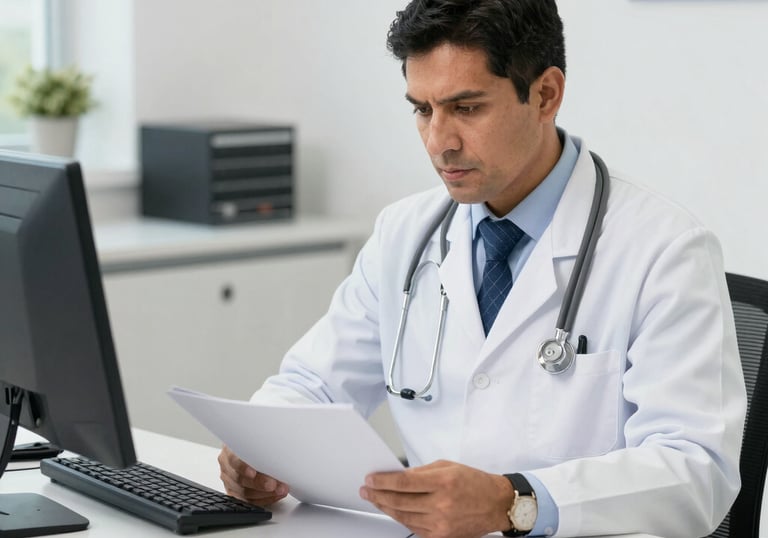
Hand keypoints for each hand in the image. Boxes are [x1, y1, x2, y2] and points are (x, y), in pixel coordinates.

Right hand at [218, 445, 288, 505]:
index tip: (253, 473)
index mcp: (229, 450)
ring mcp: (229, 481)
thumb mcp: (257, 439)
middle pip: (240, 479)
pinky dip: (264, 499)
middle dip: (259, 483)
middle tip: (274, 484)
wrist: (250, 449)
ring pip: (244, 492)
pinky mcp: (236, 493)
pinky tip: (275, 495)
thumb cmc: (256, 443)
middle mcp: (227, 466)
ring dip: (265, 493)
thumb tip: (279, 448)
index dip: (243, 467)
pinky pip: (248, 500)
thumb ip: (262, 444)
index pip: (233, 460)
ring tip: (280, 489)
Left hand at [359, 460, 514, 537]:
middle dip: (378, 495)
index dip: (383, 481)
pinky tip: (393, 510)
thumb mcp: (448, 466)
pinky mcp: (441, 536)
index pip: (404, 483)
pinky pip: (413, 527)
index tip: (371, 479)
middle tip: (366, 490)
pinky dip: (401, 518)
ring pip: (403, 517)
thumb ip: (421, 472)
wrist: (496, 504)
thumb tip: (398, 476)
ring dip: (386, 507)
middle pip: (400, 501)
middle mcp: (442, 504)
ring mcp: (441, 523)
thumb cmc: (474, 482)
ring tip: (375, 499)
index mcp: (443, 482)